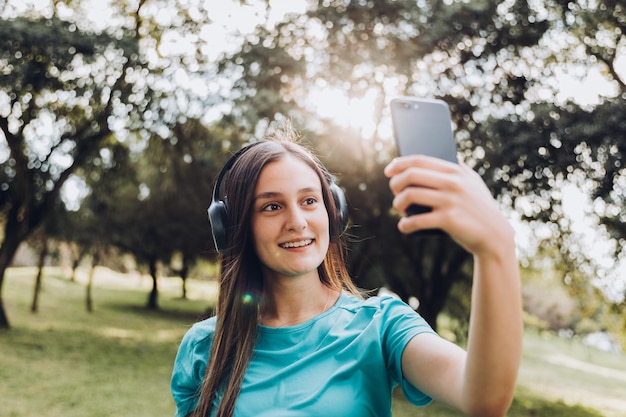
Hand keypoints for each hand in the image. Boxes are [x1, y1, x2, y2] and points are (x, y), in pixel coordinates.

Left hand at [384, 155, 513, 256]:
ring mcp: (450, 201)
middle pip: (410, 175)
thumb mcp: (474, 183)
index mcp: (455, 171)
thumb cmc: (480, 208)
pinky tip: (404, 226)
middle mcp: (452, 183)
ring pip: (409, 196)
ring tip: (400, 210)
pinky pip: (417, 220)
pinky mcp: (448, 220)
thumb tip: (447, 154)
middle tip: (394, 192)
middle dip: (395, 183)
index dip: (399, 163)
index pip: (419, 160)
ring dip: (398, 203)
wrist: (495, 236)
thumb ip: (460, 168)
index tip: (388, 170)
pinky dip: (406, 225)